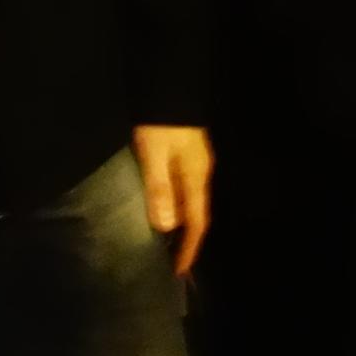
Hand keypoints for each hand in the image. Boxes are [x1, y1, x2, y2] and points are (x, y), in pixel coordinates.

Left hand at [131, 124, 213, 276]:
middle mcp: (200, 173)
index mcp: (196, 177)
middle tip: (172, 262)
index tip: (179, 272)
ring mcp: (195, 162)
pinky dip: (175, 205)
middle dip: (186, 240)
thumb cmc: (159, 121)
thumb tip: (166, 226)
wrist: (169, 83)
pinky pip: (183, 189)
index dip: (188, 248)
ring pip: (191, 201)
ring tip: (166, 242)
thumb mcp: (154, 154)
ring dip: (181, 223)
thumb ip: (160, 188)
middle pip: (197, 214)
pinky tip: (164, 208)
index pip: (197, 222)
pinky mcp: (185, 152)